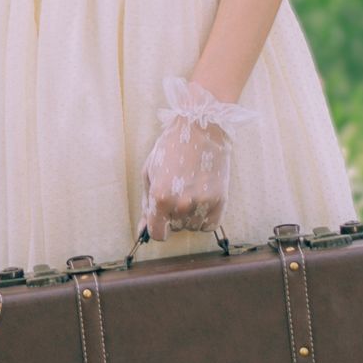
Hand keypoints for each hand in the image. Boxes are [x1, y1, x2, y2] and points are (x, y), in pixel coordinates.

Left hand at [140, 109, 232, 239]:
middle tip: (177, 190)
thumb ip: (147, 206)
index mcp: (160, 196)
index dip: (157, 228)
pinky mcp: (220, 200)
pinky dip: (205, 217)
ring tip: (191, 190)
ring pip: (192, 227)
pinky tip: (202, 198)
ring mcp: (203, 202)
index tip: (160, 220)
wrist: (202, 128)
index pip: (158, 234)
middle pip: (175, 228)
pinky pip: (209, 225)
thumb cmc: (171, 148)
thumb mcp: (150, 173)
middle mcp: (182, 203)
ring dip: (190, 216)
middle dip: (173, 215)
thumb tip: (142, 233)